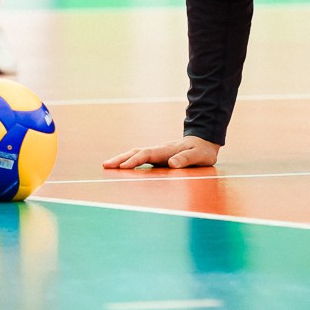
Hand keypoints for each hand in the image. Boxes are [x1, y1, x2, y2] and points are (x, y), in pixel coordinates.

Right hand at [103, 136, 220, 169]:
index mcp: (166, 150)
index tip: (123, 167)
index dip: (135, 161)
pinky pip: (140, 159)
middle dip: (120, 159)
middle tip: (105, 165)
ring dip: (121, 159)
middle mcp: (159, 150)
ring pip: (136, 154)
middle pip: (136, 152)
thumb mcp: (199, 156)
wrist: (204, 142)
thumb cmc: (202, 151)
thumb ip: (186, 159)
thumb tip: (172, 164)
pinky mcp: (157, 157)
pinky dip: (129, 162)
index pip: (147, 155)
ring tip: (107, 166)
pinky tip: (122, 167)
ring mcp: (157, 153)